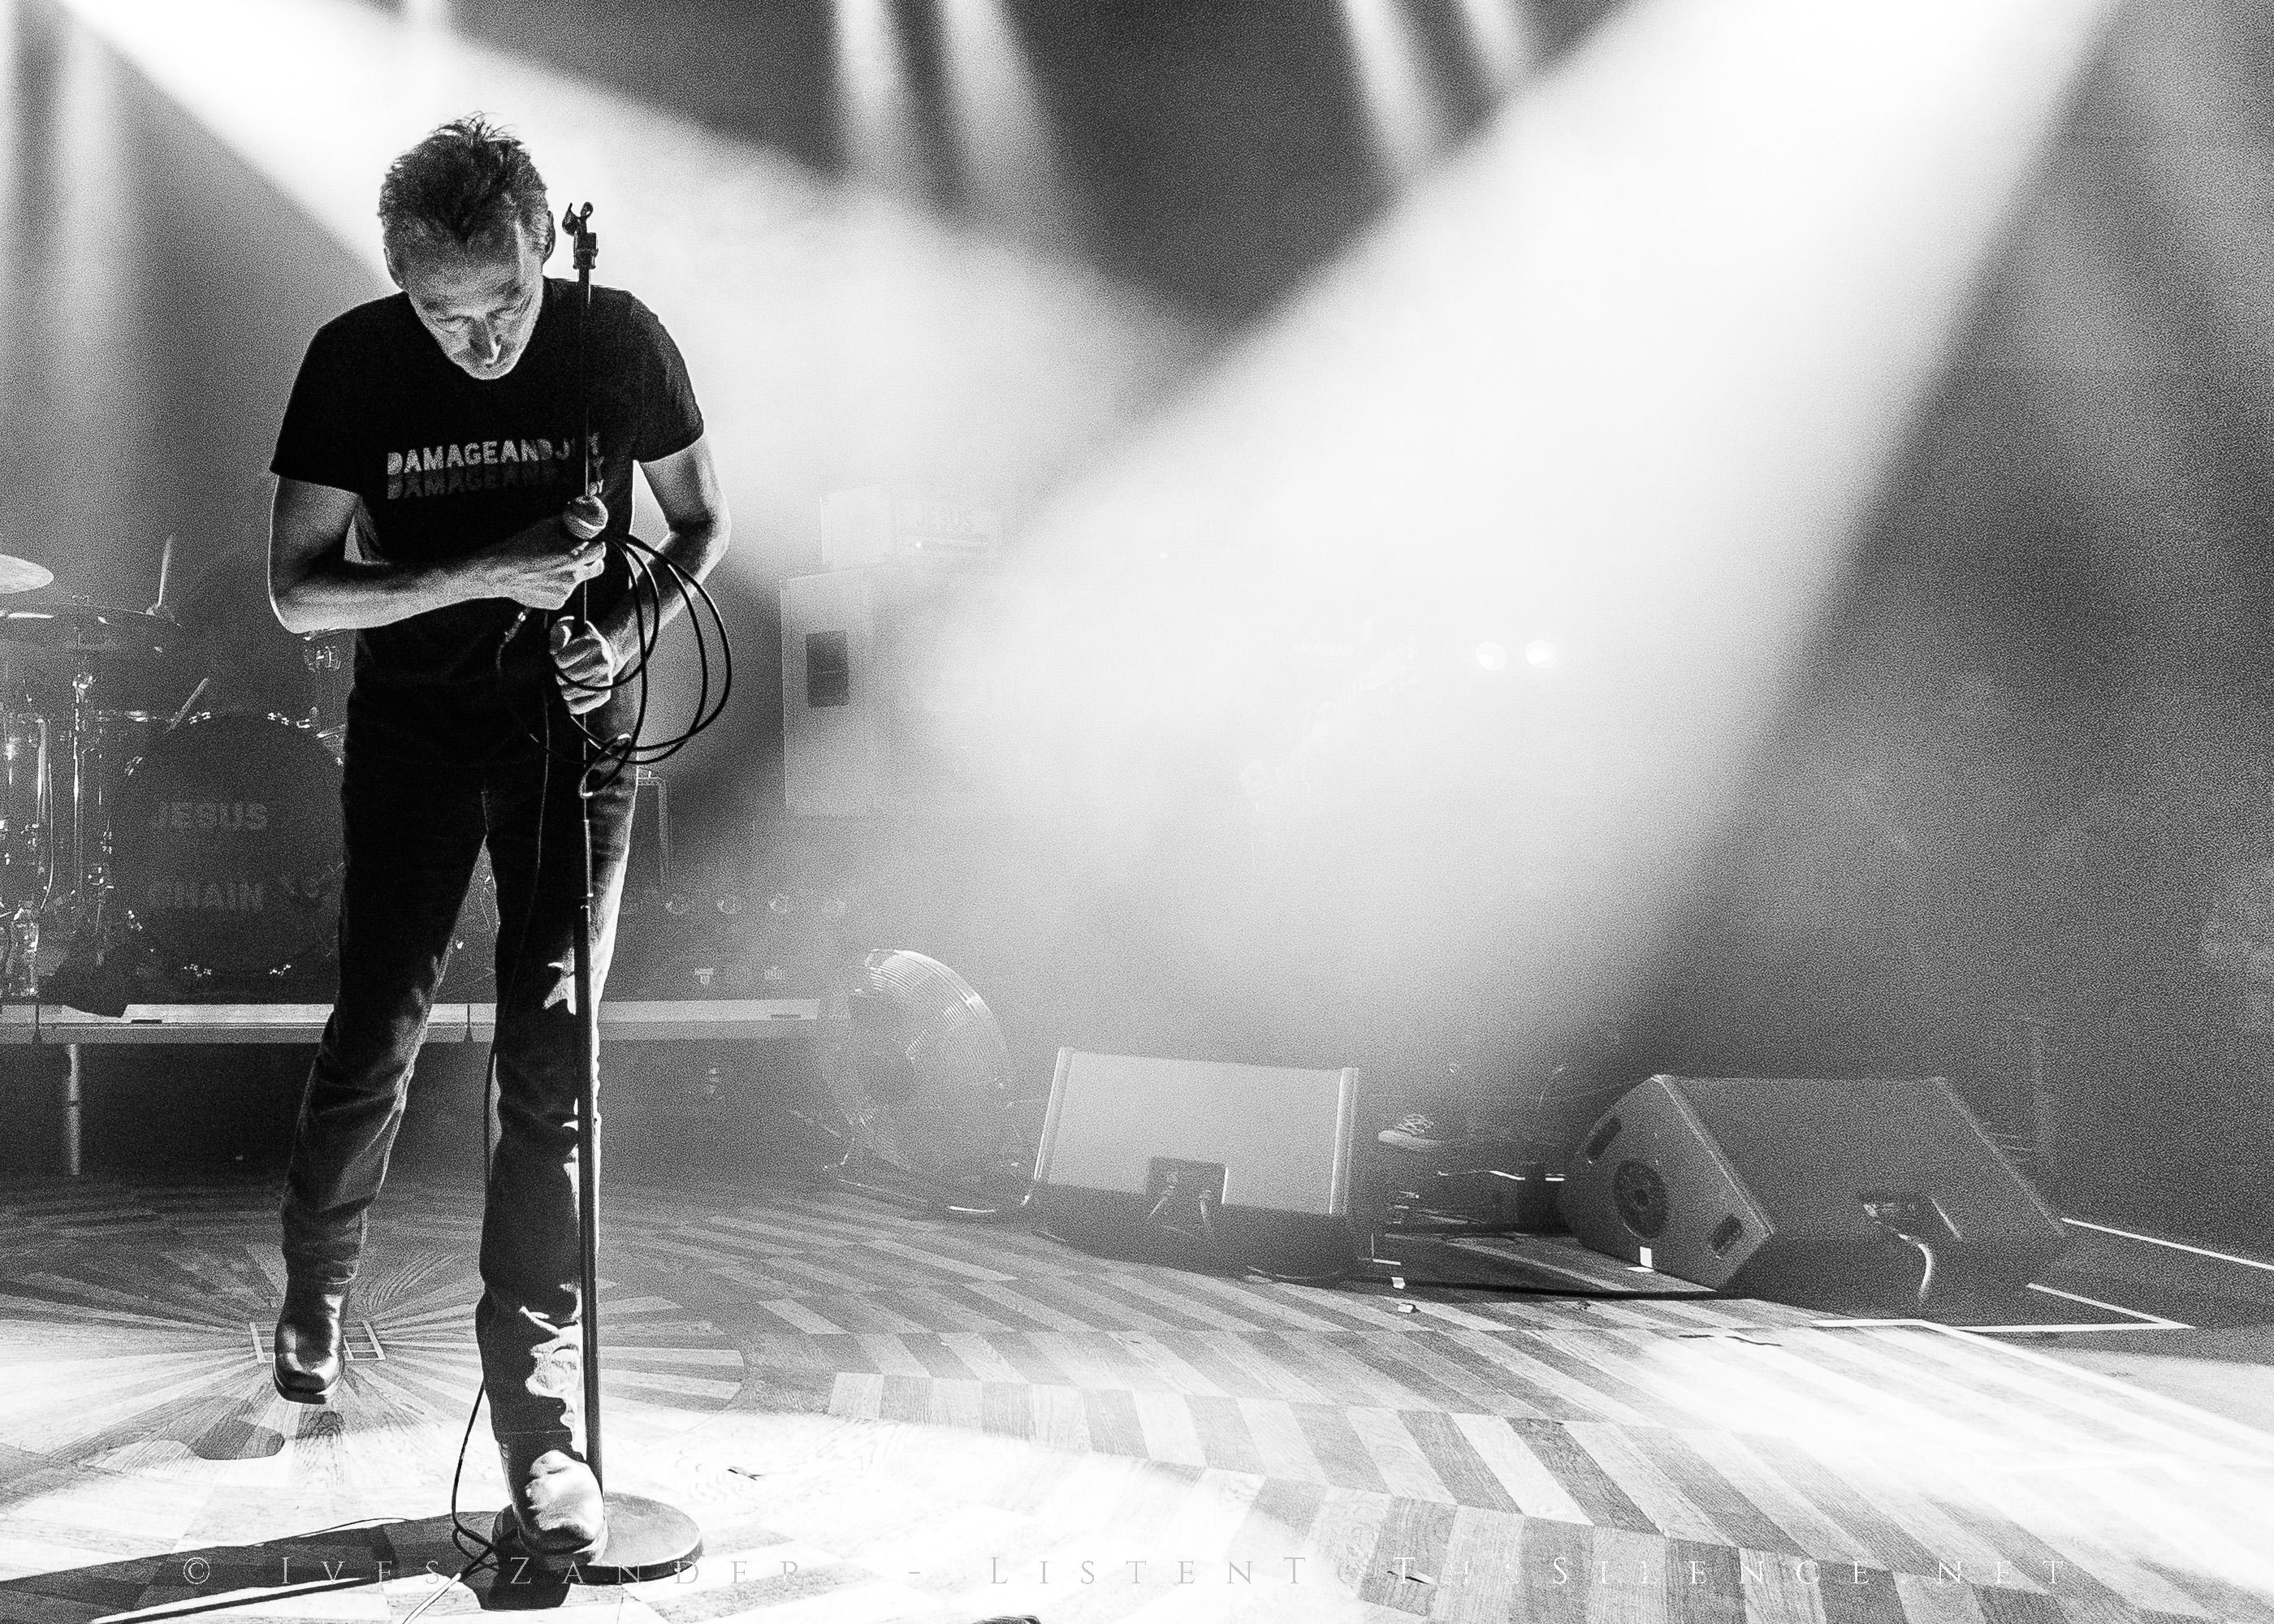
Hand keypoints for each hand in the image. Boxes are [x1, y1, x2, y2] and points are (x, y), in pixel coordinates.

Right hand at [477, 492, 608, 609]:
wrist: (501, 571)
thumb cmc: (521, 547)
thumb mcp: (545, 527)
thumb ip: (566, 524)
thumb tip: (577, 517)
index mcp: (574, 557)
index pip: (601, 550)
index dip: (596, 545)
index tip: (591, 544)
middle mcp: (574, 576)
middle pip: (598, 568)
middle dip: (592, 561)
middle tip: (580, 556)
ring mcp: (566, 591)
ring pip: (579, 580)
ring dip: (571, 573)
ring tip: (549, 567)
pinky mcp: (557, 602)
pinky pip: (564, 592)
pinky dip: (558, 586)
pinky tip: (542, 579)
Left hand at [550, 617, 617, 713]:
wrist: (603, 652)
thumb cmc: (579, 640)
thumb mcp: (567, 627)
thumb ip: (559, 634)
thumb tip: (555, 651)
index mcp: (595, 643)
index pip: (561, 661)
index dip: (555, 661)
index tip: (560, 658)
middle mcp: (604, 662)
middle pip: (565, 678)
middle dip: (559, 675)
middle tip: (563, 671)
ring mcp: (605, 679)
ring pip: (569, 692)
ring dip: (563, 688)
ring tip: (568, 681)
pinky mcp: (604, 694)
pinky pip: (578, 706)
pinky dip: (570, 703)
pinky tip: (572, 694)